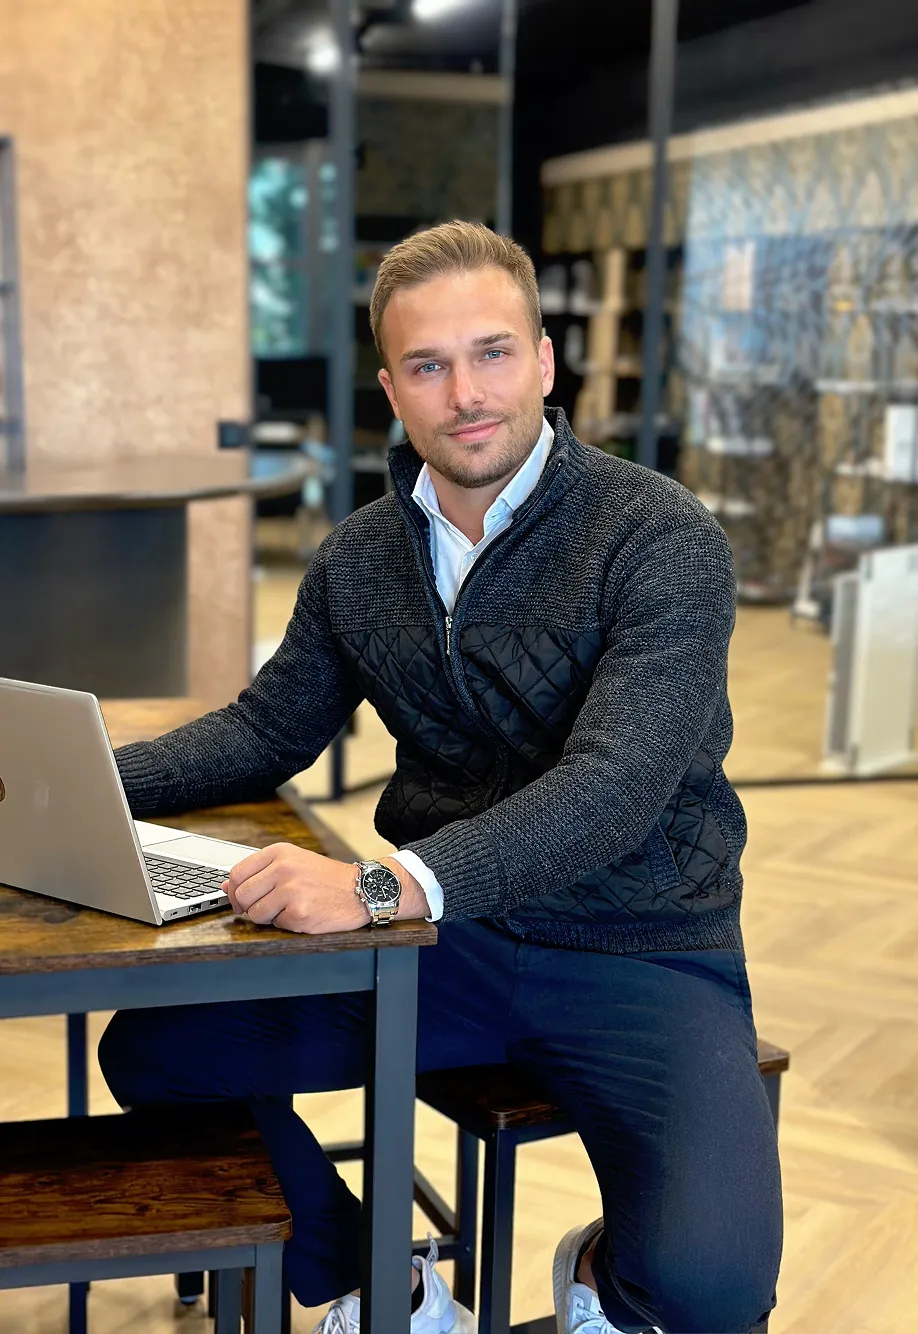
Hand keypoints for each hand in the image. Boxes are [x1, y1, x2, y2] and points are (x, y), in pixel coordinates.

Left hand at [222, 845, 427, 933]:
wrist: (361, 889)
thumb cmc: (325, 877)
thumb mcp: (293, 862)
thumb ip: (259, 872)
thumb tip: (225, 886)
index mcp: (280, 852)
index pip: (237, 873)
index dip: (235, 890)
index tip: (242, 898)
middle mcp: (284, 869)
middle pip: (242, 895)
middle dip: (249, 906)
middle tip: (265, 907)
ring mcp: (291, 892)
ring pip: (255, 914)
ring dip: (267, 917)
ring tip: (287, 908)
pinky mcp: (299, 914)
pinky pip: (276, 925)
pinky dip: (286, 924)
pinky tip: (303, 913)